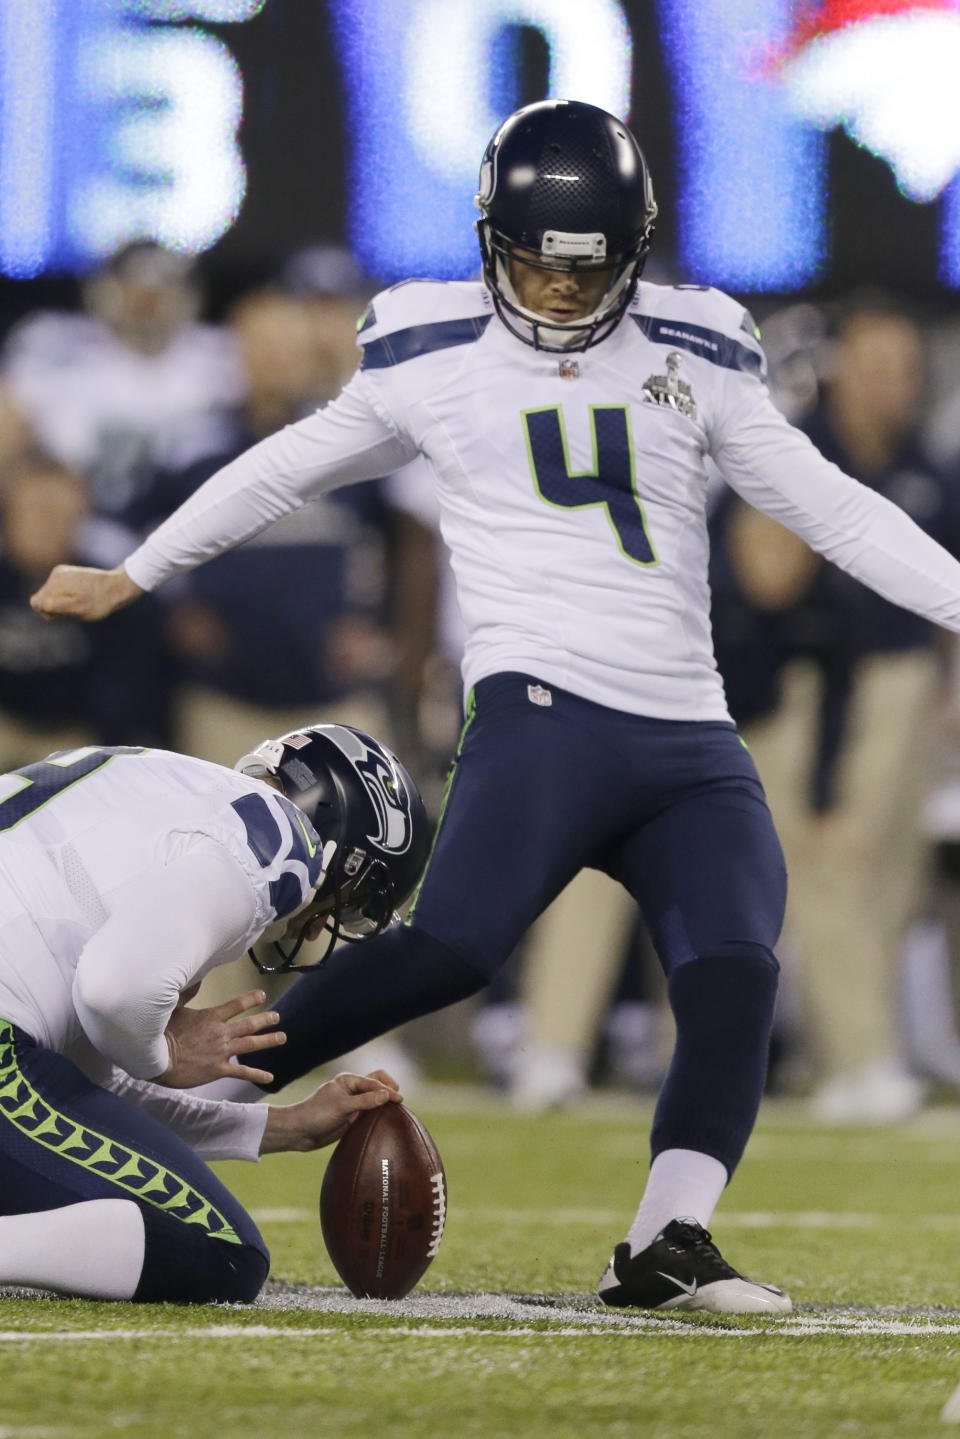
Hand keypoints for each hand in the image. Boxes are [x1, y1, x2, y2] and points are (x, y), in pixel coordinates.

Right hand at [30, 562, 142, 621]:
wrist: (119, 587)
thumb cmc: (100, 601)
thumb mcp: (78, 609)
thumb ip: (55, 606)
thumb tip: (35, 603)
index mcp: (56, 581)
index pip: (37, 603)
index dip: (49, 612)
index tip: (66, 613)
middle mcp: (56, 574)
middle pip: (44, 598)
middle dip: (57, 608)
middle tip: (77, 609)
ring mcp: (63, 573)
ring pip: (53, 596)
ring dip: (64, 603)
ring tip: (82, 603)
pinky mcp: (69, 574)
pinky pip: (60, 591)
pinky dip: (68, 597)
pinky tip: (83, 598)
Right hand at [157, 988, 284, 1088]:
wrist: (157, 1060)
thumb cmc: (162, 1033)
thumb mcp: (174, 1008)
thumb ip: (188, 993)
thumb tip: (197, 978)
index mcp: (211, 1017)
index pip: (236, 1005)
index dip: (251, 999)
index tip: (261, 995)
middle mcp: (220, 1033)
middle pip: (249, 1025)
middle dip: (265, 1020)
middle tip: (277, 1017)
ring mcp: (221, 1052)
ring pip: (250, 1044)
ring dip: (268, 1040)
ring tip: (282, 1037)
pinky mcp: (218, 1070)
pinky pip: (242, 1072)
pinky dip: (257, 1074)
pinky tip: (270, 1077)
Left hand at [260, 1069, 401, 1153]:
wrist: (300, 1132)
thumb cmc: (317, 1114)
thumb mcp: (342, 1106)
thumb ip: (365, 1100)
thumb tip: (387, 1095)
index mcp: (349, 1080)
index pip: (375, 1081)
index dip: (387, 1090)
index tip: (398, 1100)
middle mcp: (352, 1089)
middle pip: (378, 1084)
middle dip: (389, 1089)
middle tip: (399, 1100)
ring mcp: (353, 1103)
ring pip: (375, 1098)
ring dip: (385, 1101)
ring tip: (397, 1110)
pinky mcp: (352, 1117)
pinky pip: (370, 1112)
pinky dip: (380, 1114)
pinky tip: (386, 1120)